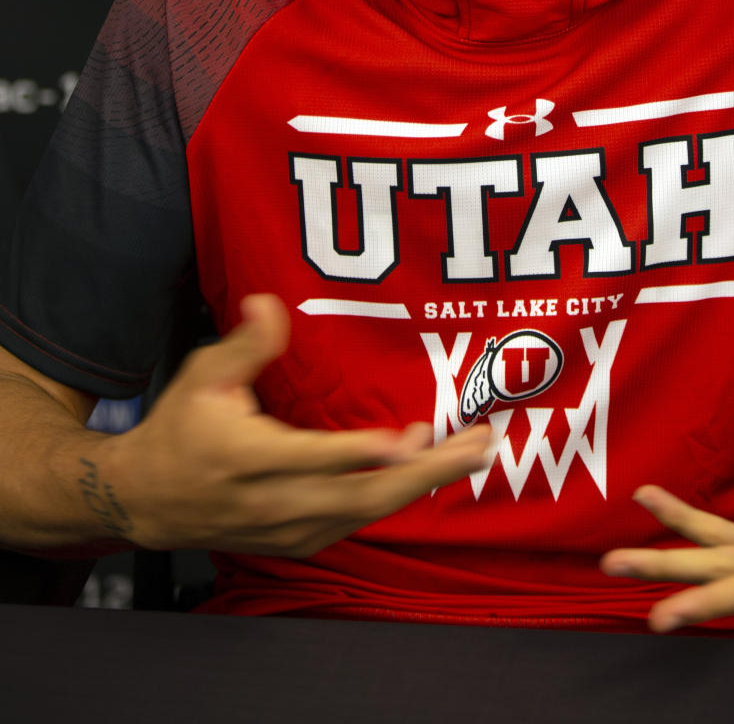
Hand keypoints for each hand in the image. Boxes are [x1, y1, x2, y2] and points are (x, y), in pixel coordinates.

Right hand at [101, 294, 490, 555]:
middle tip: (476, 445)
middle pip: (362, 495)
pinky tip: (425, 470)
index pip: (316, 459)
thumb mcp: (203, 376)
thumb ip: (244, 344)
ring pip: (367, 512)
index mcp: (248, 458)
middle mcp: (274, 502)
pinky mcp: (298, 541)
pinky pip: (356, 521)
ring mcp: (288, 529)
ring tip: (468, 453)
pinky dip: (394, 496)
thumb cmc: (181, 429)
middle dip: (426, 472)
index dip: (364, 451)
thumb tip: (267, 303)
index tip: (411, 437)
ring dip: (421, 483)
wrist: (148, 500)